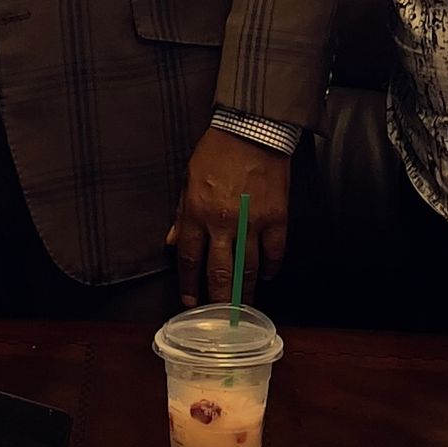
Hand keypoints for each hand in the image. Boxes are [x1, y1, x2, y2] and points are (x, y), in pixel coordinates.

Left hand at [168, 130, 291, 306]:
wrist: (253, 129)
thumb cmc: (217, 151)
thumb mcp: (188, 180)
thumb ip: (180, 214)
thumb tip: (171, 241)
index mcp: (196, 213)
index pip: (188, 259)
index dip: (188, 285)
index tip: (190, 302)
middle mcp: (222, 222)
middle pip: (219, 273)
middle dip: (218, 299)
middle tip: (219, 316)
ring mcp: (252, 222)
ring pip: (248, 269)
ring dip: (245, 291)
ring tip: (244, 306)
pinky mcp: (276, 217)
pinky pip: (275, 252)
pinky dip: (271, 267)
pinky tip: (267, 275)